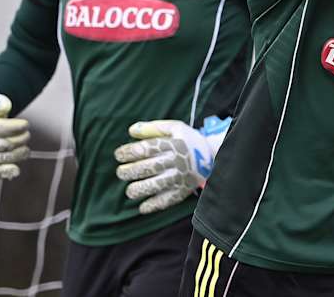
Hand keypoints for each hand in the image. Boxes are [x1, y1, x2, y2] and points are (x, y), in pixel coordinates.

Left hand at [113, 116, 230, 214]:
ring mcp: (179, 178)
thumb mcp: (175, 128)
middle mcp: (175, 161)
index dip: (128, 152)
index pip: (146, 148)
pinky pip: (167, 201)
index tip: (119, 155)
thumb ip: (153, 128)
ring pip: (155, 186)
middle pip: (148, 168)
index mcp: (171, 144)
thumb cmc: (189, 140)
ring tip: (130, 191)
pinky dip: (153, 205)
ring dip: (138, 190)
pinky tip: (143, 206)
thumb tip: (131, 131)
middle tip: (121, 173)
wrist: (214, 156)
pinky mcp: (183, 191)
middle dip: (129, 171)